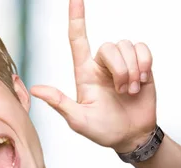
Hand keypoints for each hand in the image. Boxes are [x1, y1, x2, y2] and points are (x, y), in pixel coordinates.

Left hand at [30, 0, 156, 153]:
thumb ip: (60, 103)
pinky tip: (142, 82)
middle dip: (120, 70)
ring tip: (130, 91)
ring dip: (132, 72)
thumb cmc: (104, 131)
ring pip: (127, 47)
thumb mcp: (79, 121)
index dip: (76, 18)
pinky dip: (144, 65)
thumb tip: (35, 88)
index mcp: (85, 73)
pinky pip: (143, 50)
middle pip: (109, 46)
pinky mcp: (141, 66)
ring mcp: (123, 64)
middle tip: (121, 92)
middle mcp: (103, 65)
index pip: (77, 39)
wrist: (132, 137)